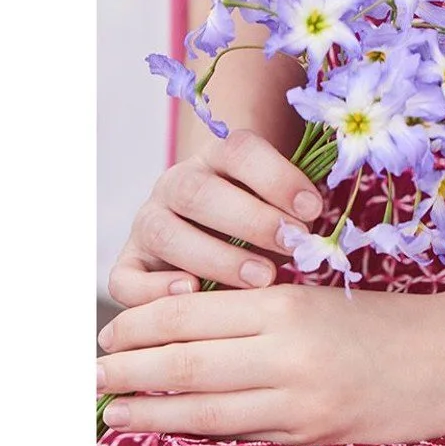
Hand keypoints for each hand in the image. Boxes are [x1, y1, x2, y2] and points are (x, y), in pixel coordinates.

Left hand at [95, 282, 444, 445]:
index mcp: (289, 301)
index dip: (141, 325)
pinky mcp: (313, 435)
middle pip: (186, 359)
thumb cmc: (389, 321)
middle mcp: (288, 347)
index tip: (108, 332)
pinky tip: (170, 432)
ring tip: (110, 412)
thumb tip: (188, 328)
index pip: (193, 310)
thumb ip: (262, 312)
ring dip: (147, 411)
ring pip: (203, 405)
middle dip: (129, 368)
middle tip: (92, 373)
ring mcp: (300, 397)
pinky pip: (240, 436)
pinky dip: (194, 434)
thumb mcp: (323, 297)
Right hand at [107, 127, 324, 305]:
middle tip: (292, 245)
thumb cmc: (263, 218)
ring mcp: (148, 221)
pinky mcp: (130, 263)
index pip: (241, 152)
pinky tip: (192, 293)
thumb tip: (318, 230)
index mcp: (217, 155)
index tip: (314, 209)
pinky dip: (154, 289)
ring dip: (216, 257)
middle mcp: (176, 182)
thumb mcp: (280, 201)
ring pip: (166, 232)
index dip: (278, 177)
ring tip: (261, 278)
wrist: (214, 229)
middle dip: (251, 220)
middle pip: (200, 193)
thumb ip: (294, 207)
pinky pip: (126, 278)